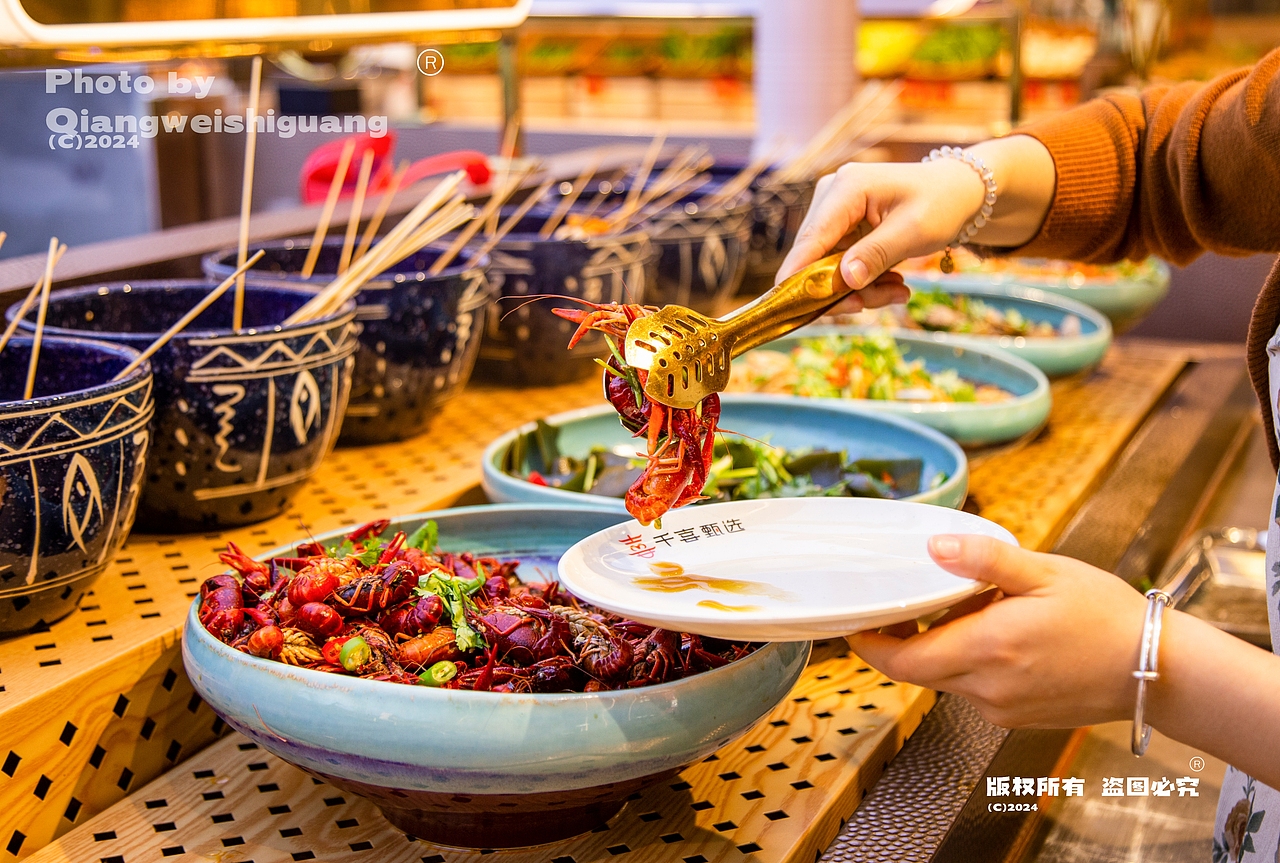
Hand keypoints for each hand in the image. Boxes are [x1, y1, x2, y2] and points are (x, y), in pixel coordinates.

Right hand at [777, 159, 987, 292]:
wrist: (959, 192)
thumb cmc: (942, 203)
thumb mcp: (914, 231)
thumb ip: (876, 255)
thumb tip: (844, 279)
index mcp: (847, 188)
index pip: (811, 239)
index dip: (798, 274)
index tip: (788, 305)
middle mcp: (831, 196)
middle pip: (815, 258)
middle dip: (843, 288)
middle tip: (878, 303)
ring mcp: (834, 213)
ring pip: (828, 267)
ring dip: (861, 288)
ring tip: (899, 292)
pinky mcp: (841, 228)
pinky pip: (841, 265)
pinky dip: (865, 280)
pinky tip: (894, 284)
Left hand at [847, 534, 1147, 728]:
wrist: (1157, 670)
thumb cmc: (1106, 616)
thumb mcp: (1044, 572)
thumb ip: (984, 561)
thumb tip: (935, 547)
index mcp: (988, 650)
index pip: (902, 662)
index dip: (869, 645)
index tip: (853, 622)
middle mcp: (988, 689)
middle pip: (919, 671)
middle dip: (903, 640)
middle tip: (903, 604)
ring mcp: (1002, 709)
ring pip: (946, 679)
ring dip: (942, 648)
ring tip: (970, 610)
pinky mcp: (1016, 718)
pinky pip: (973, 690)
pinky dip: (969, 663)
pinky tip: (996, 636)